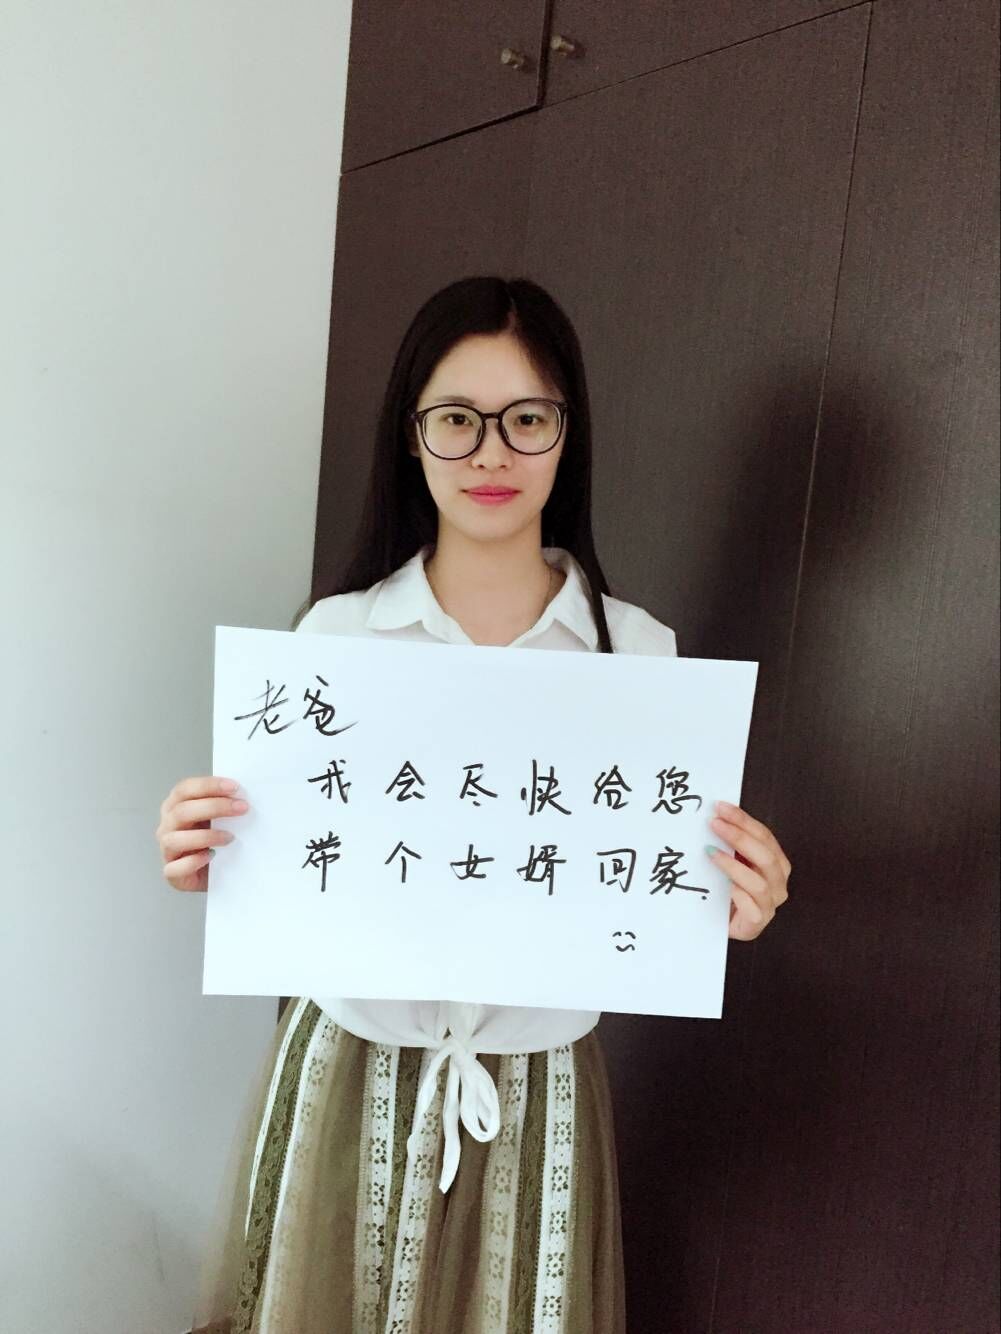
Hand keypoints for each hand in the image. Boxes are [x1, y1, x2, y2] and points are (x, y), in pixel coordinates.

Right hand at [156, 776, 247, 891]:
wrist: (218, 873)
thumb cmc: (217, 840)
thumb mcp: (219, 819)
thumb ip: (224, 805)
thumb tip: (242, 796)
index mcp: (175, 806)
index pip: (184, 789)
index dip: (208, 786)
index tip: (234, 787)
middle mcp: (167, 826)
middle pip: (182, 811)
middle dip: (214, 807)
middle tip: (241, 808)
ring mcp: (167, 850)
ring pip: (176, 839)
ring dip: (206, 836)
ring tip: (231, 837)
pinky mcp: (172, 874)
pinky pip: (174, 868)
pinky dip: (193, 861)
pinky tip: (211, 856)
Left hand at [706, 800, 790, 940]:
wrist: (723, 924)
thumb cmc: (728, 889)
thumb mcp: (732, 862)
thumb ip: (730, 844)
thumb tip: (715, 817)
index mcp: (776, 863)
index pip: (765, 836)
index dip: (743, 820)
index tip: (721, 807)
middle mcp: (779, 883)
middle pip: (766, 856)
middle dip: (739, 837)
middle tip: (715, 824)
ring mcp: (770, 904)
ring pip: (759, 882)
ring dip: (733, 865)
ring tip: (711, 852)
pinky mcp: (757, 923)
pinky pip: (751, 908)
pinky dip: (737, 894)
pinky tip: (723, 885)